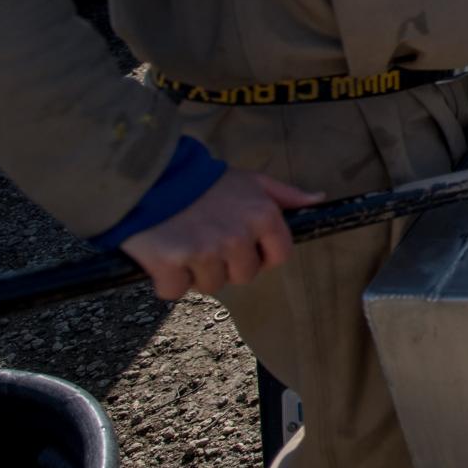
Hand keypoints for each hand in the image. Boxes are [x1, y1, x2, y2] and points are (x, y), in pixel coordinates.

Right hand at [121, 168, 324, 300]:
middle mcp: (237, 236)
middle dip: (226, 264)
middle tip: (206, 238)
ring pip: (211, 285)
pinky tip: (161, 254)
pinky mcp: (171, 264)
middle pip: (244, 275)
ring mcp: (205, 252)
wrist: (149, 176)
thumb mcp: (250, 180)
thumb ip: (285, 195)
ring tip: (183, 241)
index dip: (261, 256)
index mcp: (262, 216)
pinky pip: (174, 291)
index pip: (279, 256)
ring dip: (196, 272)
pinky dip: (166, 280)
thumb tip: (318, 200)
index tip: (243, 248)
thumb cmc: (202, 181)